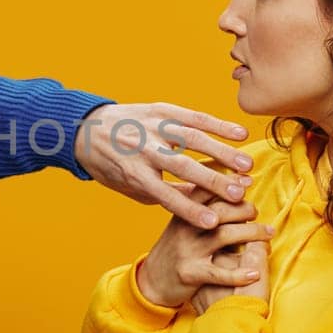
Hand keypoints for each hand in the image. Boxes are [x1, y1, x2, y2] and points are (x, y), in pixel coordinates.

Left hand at [75, 102, 255, 227]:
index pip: (165, 194)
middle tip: (240, 194)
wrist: (86, 130)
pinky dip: (217, 124)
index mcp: (133, 173)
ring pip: (191, 139)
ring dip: (222, 151)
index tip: (214, 222)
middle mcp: (143, 149)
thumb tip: (202, 206)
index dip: (189, 210)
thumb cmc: (113, 167)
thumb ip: (165, 194)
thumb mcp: (131, 188)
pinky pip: (192, 116)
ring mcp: (152, 126)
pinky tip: (240, 134)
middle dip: (212, 181)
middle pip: (182, 166)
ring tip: (246, 165)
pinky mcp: (160, 109)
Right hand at [135, 187, 274, 307]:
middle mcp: (184, 227)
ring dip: (253, 233)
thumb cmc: (177, 248)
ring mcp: (187, 250)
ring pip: (225, 235)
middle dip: (245, 208)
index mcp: (183, 211)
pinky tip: (255, 273)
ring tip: (268, 234)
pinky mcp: (190, 273)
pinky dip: (240, 273)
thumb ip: (201, 205)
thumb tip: (231, 182)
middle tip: (257, 212)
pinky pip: (219, 273)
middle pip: (220, 209)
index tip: (249, 179)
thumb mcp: (182, 222)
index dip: (230, 182)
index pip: (206, 188)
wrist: (152, 282)